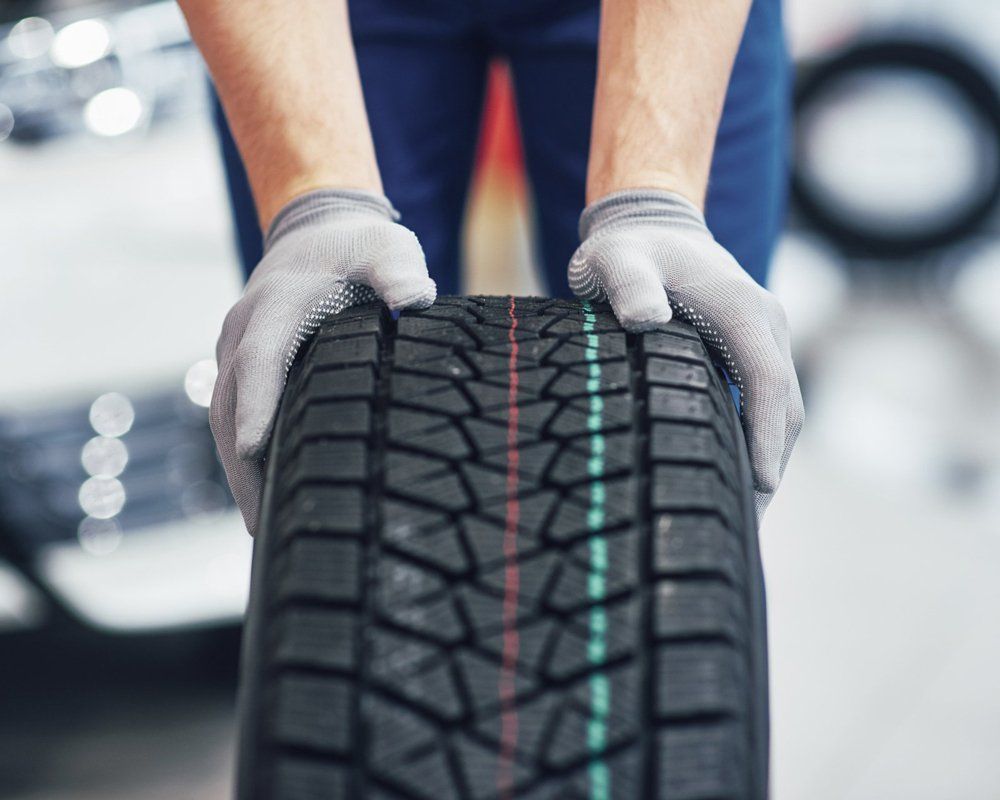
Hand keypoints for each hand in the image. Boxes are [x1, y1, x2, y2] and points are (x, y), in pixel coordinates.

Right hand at [211, 189, 435, 532]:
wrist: (319, 232)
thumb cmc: (359, 247)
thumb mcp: (387, 249)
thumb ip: (399, 272)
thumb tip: (416, 299)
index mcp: (277, 305)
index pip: (260, 358)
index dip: (257, 403)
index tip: (255, 449)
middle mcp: (244, 330)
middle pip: (232, 402)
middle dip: (242, 464)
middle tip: (264, 526)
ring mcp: (236, 349)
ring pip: (224, 416)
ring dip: (238, 470)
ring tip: (263, 528)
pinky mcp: (242, 365)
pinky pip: (233, 414)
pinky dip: (242, 455)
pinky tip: (265, 494)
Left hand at [569, 190, 802, 518]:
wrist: (649, 223)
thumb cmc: (627, 248)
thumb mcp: (616, 259)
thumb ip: (629, 284)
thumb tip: (646, 321)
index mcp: (743, 308)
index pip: (769, 380)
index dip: (767, 436)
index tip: (761, 486)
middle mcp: (763, 323)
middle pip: (784, 405)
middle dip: (771, 464)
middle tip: (746, 525)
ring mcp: (760, 336)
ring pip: (778, 407)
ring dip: (768, 457)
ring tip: (742, 515)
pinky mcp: (746, 348)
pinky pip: (762, 400)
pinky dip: (756, 438)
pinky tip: (732, 473)